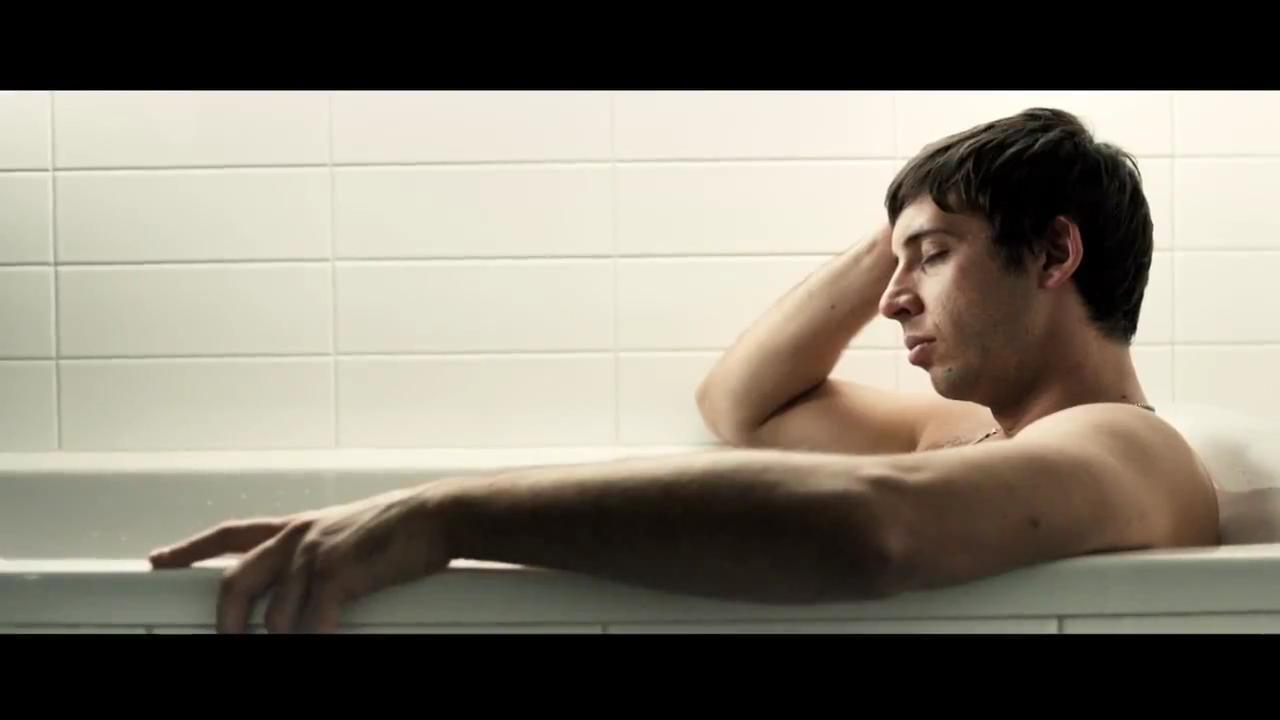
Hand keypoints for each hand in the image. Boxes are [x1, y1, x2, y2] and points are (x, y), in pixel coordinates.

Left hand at [148, 487, 450, 633]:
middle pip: (233, 581)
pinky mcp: (337, 572)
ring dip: (279, 639)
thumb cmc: (403, 527)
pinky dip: (314, 639)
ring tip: (286, 644)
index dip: (189, 547)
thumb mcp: (349, 531)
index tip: (160, 560)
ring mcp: (314, 554)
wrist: (437, 515)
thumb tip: (310, 584)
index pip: (229, 533)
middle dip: (224, 621)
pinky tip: (320, 641)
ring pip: (272, 614)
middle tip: (223, 641)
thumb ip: (321, 553)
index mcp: (297, 526)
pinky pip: (311, 622)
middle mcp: (296, 537)